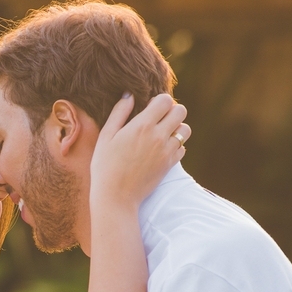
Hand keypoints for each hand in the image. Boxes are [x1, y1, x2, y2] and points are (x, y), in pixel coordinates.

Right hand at [89, 92, 189, 213]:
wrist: (116, 197)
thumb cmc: (105, 166)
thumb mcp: (106, 136)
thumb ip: (119, 113)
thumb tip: (129, 95)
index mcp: (142, 126)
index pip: (165, 100)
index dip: (159, 101)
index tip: (150, 108)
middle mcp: (158, 136)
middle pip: (181, 111)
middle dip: (171, 111)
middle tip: (159, 119)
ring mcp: (166, 152)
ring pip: (185, 130)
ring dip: (176, 128)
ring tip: (162, 134)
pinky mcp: (169, 165)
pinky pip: (182, 148)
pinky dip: (175, 146)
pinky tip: (161, 150)